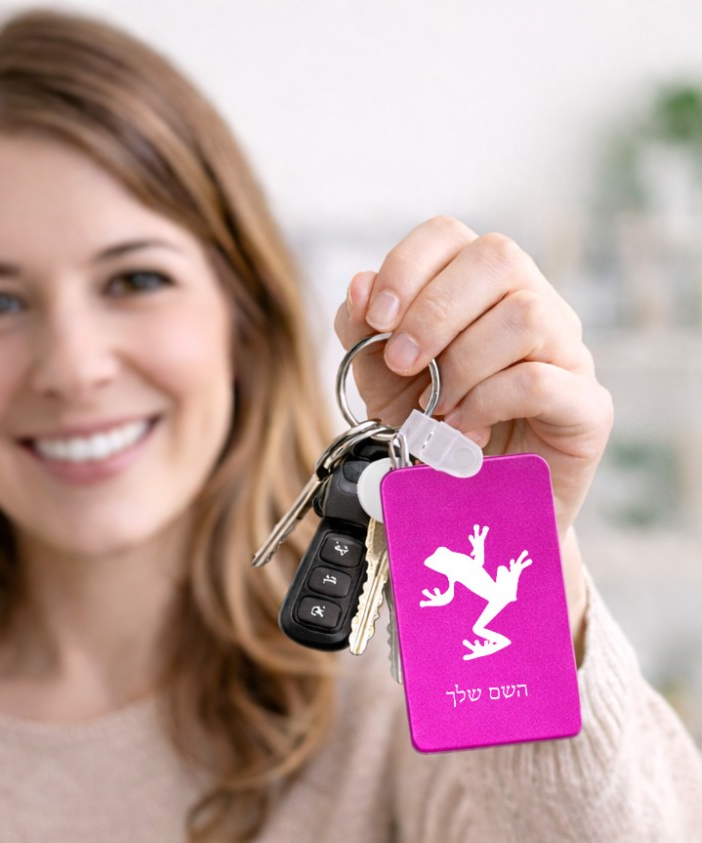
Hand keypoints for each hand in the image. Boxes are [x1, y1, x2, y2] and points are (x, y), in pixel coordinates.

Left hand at [333, 216, 612, 540]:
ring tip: (436, 412)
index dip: (407, 266)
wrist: (470, 504)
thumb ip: (364, 333)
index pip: (448, 235)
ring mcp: (567, 351)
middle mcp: (532, 303)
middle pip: (497, 258)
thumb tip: (358, 285)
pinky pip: (540, 379)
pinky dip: (486, 404)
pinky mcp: (587, 405)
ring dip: (462, 367)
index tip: (376, 318)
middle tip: (401, 364)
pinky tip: (462, 432)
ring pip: (524, 315)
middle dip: (434, 312)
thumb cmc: (431, 429)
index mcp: (478, 288)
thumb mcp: (381, 381)